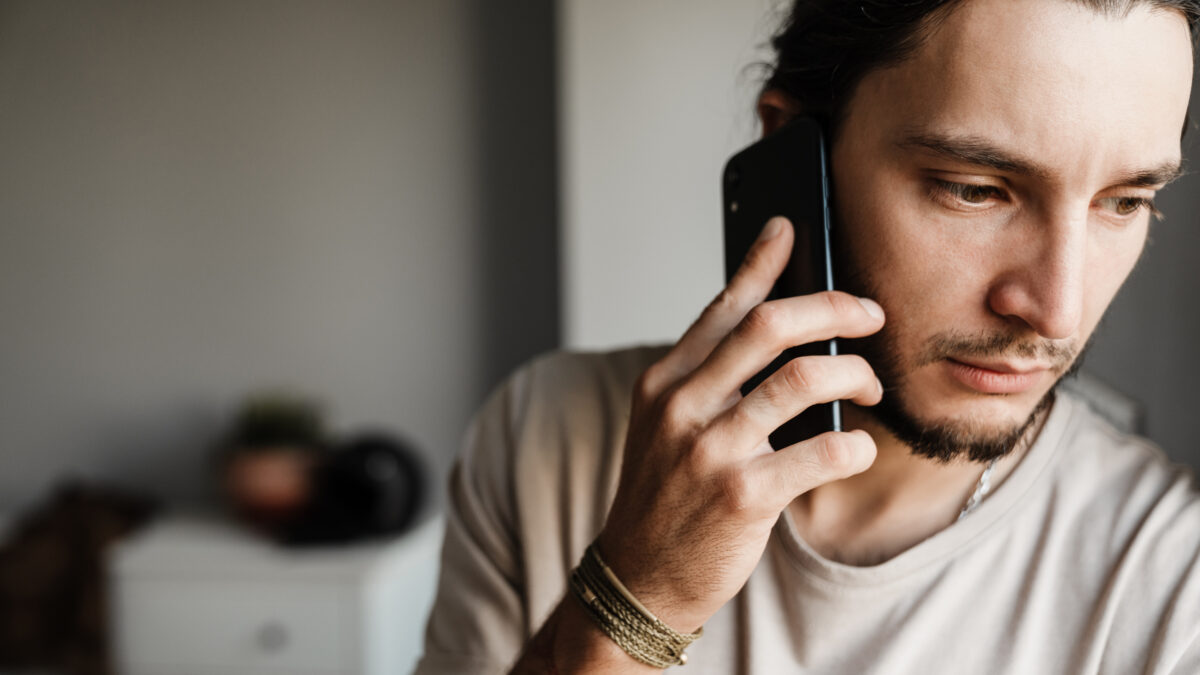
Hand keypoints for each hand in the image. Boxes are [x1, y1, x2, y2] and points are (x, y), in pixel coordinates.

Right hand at [595, 216, 885, 632]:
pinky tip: (857, 449)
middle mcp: (683, 406)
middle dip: (835, 309)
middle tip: (869, 314)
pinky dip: (856, 445)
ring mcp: (712, 450)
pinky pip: (824, 450)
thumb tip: (770, 333)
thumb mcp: (665, 427)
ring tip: (870, 387)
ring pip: (806, 379)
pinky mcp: (744, 495)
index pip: (722, 307)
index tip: (789, 229)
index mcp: (665, 382)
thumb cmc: (664, 498)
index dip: (760, 263)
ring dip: (856, 375)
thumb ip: (708, 380)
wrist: (638, 577)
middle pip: (772, 327)